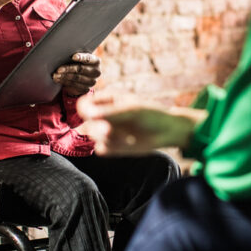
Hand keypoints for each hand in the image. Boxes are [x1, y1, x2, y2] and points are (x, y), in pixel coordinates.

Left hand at [53, 52, 100, 95]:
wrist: (85, 75)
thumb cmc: (81, 63)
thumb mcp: (81, 57)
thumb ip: (77, 56)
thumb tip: (63, 54)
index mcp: (96, 61)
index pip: (89, 58)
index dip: (81, 57)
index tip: (73, 57)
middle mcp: (96, 72)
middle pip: (81, 69)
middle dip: (68, 69)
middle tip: (58, 69)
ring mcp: (92, 81)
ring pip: (76, 78)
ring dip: (64, 77)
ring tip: (55, 75)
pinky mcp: (86, 88)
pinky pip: (74, 85)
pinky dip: (65, 82)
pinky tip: (58, 80)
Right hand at [77, 95, 205, 155]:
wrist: (167, 132)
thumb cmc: (152, 114)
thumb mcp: (132, 110)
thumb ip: (111, 113)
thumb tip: (90, 115)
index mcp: (107, 100)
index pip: (84, 104)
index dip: (85, 110)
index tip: (93, 115)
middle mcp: (104, 115)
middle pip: (87, 122)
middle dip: (98, 128)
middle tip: (110, 130)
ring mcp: (107, 130)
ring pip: (93, 136)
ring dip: (107, 138)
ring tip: (126, 137)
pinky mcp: (112, 145)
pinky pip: (101, 149)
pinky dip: (111, 148)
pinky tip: (126, 144)